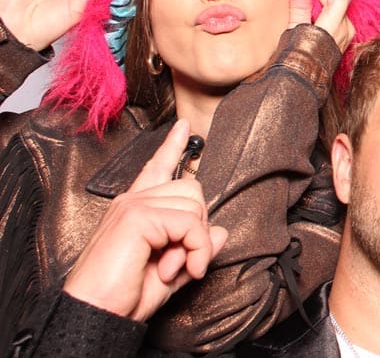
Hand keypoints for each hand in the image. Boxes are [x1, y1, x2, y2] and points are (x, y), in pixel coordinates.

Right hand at [62, 120, 228, 321]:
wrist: (94, 314)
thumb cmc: (124, 296)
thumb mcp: (170, 272)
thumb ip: (195, 249)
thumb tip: (222, 231)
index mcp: (136, 208)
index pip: (157, 168)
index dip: (173, 147)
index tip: (184, 126)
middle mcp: (133, 200)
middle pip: (192, 189)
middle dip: (197, 228)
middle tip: (180, 262)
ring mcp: (133, 204)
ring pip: (195, 207)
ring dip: (195, 246)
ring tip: (171, 269)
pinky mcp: (137, 216)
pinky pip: (189, 223)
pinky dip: (193, 250)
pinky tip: (175, 271)